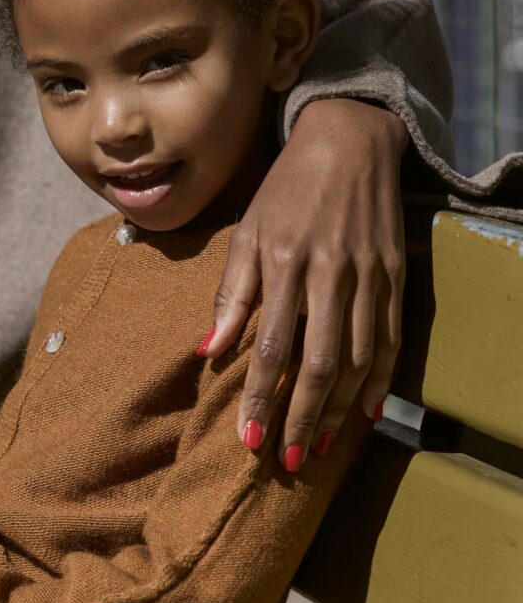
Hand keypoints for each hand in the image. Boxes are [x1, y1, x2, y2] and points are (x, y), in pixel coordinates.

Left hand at [205, 98, 407, 470]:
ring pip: (360, 359)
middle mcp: (330, 274)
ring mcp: (370, 277)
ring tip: (320, 447)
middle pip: (319, 363)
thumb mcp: (245, 232)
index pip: (270, 346)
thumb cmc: (284, 191)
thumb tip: (206, 351)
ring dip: (340, 410)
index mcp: (284, 262)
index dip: (259, 397)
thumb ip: (229, 293)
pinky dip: (380, 382)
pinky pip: (391, 342)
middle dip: (302, 416)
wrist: (348, 143)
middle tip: (288, 459)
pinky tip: (367, 414)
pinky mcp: (396, 277)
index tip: (246, 439)